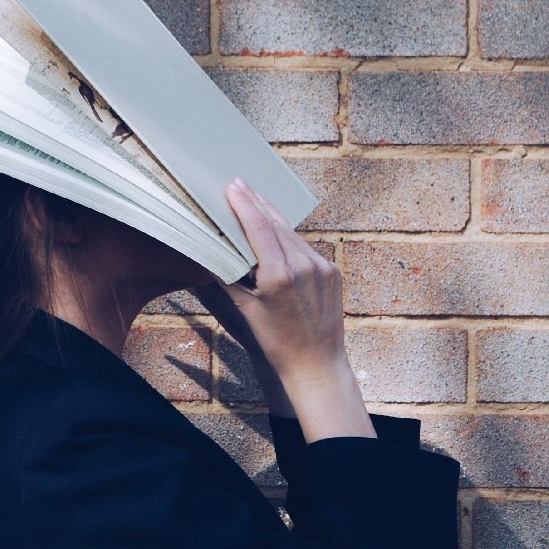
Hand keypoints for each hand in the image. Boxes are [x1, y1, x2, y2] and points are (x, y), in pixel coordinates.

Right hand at [200, 177, 372, 440]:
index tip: (233, 186)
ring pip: (292, 234)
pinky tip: (277, 231)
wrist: (317, 364)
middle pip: (275, 225)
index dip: (245, 205)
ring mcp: (322, 267)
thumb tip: (216, 254)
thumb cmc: (279, 343)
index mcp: (280, 275)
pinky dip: (289, 238)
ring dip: (272, 218)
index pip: (259, 229)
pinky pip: (306, 248)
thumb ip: (232, 278)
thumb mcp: (248, 311)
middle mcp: (304, 266)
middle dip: (256, 203)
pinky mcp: (333, 271)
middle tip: (240, 184)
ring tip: (256, 200)